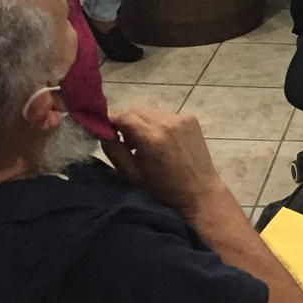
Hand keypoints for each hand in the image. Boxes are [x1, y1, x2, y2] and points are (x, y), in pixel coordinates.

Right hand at [105, 107, 227, 219]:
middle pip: (137, 110)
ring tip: (144, 143)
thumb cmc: (163, 189)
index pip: (124, 116)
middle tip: (125, 141)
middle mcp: (167, 122)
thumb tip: (103, 132)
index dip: (112, 122)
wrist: (199, 191)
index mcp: (151, 137)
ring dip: (143, 123)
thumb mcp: (132, 174)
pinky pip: (166, 115)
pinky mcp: (191, 118)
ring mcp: (181, 118)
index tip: (107, 132)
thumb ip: (114, 150)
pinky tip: (162, 141)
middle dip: (127, 122)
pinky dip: (159, 124)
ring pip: (151, 112)